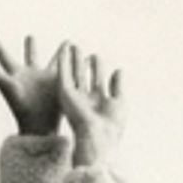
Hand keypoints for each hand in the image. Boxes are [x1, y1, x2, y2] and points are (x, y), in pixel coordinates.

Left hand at [0, 32, 64, 137]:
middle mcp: (31, 75)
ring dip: (59, 52)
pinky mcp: (59, 84)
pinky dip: (74, 61)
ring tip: (66, 42)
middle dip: (30, 47)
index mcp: (16, 74)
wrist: (39, 126)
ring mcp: (46, 80)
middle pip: (30, 56)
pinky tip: (82, 55)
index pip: (2, 55)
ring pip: (53, 61)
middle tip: (30, 36)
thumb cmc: (20, 107)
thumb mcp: (5, 85)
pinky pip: (68, 68)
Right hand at [57, 44, 123, 167]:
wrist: (98, 138)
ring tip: (70, 44)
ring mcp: (74, 98)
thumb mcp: (119, 102)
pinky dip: (63, 63)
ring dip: (71, 59)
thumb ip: (118, 85)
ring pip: (72, 74)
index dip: (97, 68)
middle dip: (81, 62)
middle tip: (79, 47)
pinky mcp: (66, 96)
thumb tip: (119, 69)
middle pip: (83, 76)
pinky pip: (63, 76)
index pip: (96, 81)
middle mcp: (85, 100)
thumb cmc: (111, 126)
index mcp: (97, 103)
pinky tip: (63, 51)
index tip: (96, 56)